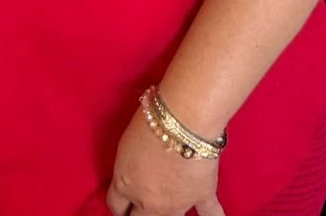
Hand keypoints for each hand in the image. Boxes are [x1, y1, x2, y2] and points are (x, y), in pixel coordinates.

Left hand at [105, 106, 225, 215]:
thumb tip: (135, 168)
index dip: (119, 205)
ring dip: (168, 214)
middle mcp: (148, 200)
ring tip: (170, 209)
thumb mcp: (127, 144)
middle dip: (139, 214)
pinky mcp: (201, 196)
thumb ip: (129, 165)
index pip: (116, 204)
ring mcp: (175, 202)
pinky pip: (210, 214)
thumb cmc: (152, 120)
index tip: (123, 205)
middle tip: (141, 209)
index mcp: (125, 184)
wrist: (184, 119)